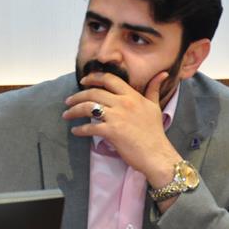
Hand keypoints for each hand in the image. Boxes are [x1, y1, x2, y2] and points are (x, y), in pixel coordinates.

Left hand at [63, 70, 182, 186]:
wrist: (157, 154)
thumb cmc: (155, 132)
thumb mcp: (155, 106)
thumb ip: (154, 89)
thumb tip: (162, 74)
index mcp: (132, 96)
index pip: (109, 79)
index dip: (93, 77)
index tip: (83, 81)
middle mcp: (123, 103)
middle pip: (94, 92)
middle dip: (77, 96)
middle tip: (68, 101)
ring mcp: (117, 117)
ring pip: (88, 107)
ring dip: (74, 111)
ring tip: (67, 114)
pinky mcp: (112, 132)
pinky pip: (90, 128)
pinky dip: (80, 129)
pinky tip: (75, 131)